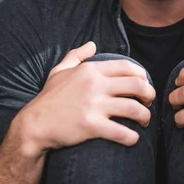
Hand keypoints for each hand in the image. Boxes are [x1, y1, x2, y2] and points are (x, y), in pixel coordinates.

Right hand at [17, 42, 155, 153]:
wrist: (34, 125)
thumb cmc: (49, 99)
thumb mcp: (59, 71)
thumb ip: (77, 56)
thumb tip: (92, 44)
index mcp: (91, 70)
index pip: (128, 67)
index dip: (142, 76)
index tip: (144, 84)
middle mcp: (95, 85)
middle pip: (137, 86)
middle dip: (149, 95)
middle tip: (148, 102)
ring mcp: (94, 106)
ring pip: (134, 109)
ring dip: (145, 116)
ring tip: (144, 121)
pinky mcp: (91, 126)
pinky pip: (122, 132)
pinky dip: (132, 137)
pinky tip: (133, 139)